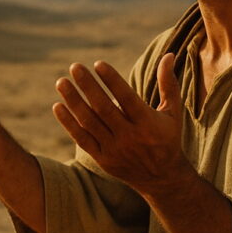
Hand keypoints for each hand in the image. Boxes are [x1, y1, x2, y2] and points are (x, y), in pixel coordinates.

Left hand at [52, 55, 192, 194]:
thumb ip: (169, 84)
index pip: (127, 98)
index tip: (98, 64)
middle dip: (88, 86)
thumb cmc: (167, 138)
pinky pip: (82, 139)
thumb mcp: (173, 113)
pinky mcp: (103, 159)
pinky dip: (69, 123)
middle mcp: (130, 136)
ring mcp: (114, 149)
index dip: (112, 80)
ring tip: (62, 82)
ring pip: (89, 122)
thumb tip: (168, 54)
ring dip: (73, 101)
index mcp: (147, 122)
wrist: (161, 178)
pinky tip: (58, 106)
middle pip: (104, 108)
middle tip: (75, 67)